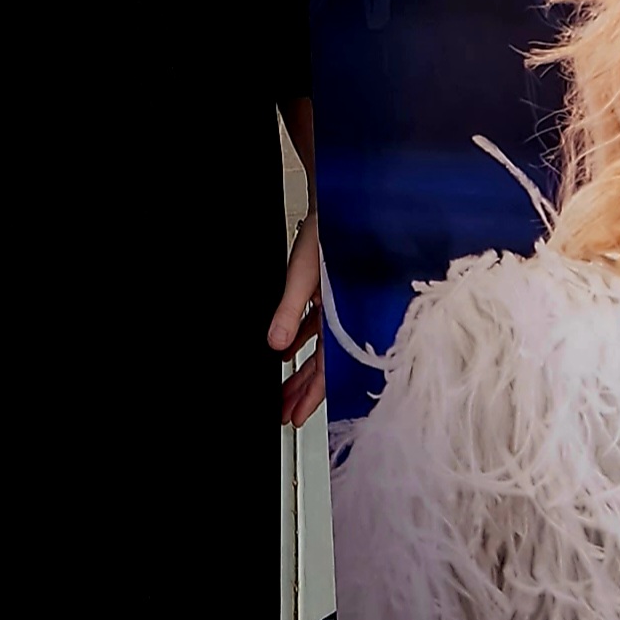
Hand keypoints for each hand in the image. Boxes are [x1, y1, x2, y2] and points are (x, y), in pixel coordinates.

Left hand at [269, 209, 325, 424]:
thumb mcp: (303, 274)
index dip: (311, 394)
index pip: (327, 367)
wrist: (343, 203)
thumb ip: (290, 311)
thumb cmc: (332, 232)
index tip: (296, 416)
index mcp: (344, 316)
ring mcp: (336, 307)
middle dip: (303, 391)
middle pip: (322, 364)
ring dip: (299, 370)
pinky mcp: (328, 295)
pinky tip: (284, 353)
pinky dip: (299, 340)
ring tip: (283, 392)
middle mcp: (343, 316)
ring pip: (318, 349)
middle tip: (286, 413)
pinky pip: (314, 327)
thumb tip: (276, 344)